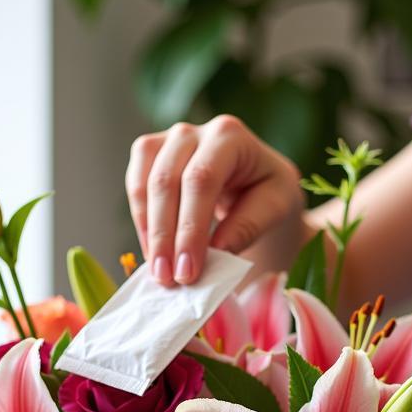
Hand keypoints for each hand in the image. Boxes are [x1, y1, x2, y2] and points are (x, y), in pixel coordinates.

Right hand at [125, 115, 302, 285]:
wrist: (255, 177)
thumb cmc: (268, 191)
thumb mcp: (276, 206)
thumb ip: (248, 225)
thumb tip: (215, 251)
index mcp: (229, 135)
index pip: (202, 180)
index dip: (190, 229)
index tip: (188, 272)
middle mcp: (192, 131)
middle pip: (167, 181)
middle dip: (165, 236)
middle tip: (169, 280)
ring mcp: (166, 140)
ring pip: (144, 184)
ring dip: (148, 232)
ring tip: (159, 273)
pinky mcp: (150, 155)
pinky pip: (136, 188)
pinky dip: (141, 224)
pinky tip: (152, 253)